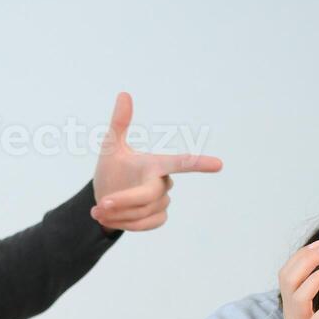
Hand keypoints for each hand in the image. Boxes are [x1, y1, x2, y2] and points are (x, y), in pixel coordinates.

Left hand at [90, 92, 222, 231]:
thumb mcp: (111, 148)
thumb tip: (124, 94)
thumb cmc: (111, 170)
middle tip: (101, 205)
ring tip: (99, 210)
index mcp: (155, 164)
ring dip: (118, 214)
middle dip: (123, 201)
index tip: (218, 165)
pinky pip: (145, 224)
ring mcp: (162, 202)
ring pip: (143, 212)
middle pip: (149, 195)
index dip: (199, 164)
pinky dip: (125, 224)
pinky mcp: (158, 218)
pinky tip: (109, 218)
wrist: (104, 197)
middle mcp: (162, 182)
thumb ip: (119, 123)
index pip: (180, 163)